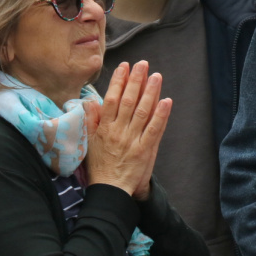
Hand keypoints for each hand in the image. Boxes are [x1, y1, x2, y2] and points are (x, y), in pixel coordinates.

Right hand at [85, 61, 171, 199]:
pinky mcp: (145, 150)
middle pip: (128, 101)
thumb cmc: (100, 167)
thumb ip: (91, 122)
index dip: (118, 81)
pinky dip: (161, 115)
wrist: (110, 191)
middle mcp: (118, 131)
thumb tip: (90, 102)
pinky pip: (154, 129)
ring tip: (156, 76)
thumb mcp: (89, 143)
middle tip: (143, 64)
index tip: (125, 66)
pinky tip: (166, 101)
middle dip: (136, 81)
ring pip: (142, 111)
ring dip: (150, 92)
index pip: (111, 99)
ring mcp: (132, 140)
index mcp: (104, 128)